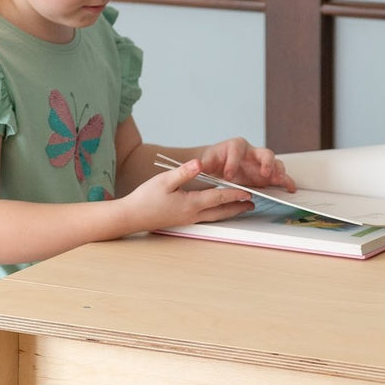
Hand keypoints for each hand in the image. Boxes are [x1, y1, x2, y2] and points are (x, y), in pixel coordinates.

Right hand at [123, 158, 254, 231]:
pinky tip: (218, 210)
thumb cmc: (145, 198)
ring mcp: (188, 220)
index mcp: (191, 203)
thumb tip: (200, 163)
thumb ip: (184, 171)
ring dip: (229, 212)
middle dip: (238, 207)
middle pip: (221, 211)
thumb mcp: (164, 181)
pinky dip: (217, 213)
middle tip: (253, 204)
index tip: (248, 192)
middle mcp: (192, 214)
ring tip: (241, 209)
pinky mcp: (182, 221)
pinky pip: (206, 217)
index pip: (218, 197)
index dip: (235, 194)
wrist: (131, 217)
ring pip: (215, 216)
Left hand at [199, 137, 295, 192]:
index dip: (233, 162)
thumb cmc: (213, 161)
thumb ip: (202, 164)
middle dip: (265, 163)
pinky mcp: (266, 174)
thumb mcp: (205, 161)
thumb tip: (197, 165)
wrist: (218, 164)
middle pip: (264, 153)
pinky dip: (286, 181)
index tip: (228, 176)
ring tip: (279, 180)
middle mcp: (252, 152)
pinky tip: (290, 189)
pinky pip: (279, 176)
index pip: (237, 151)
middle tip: (263, 174)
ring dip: (278, 172)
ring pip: (275, 163)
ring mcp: (261, 163)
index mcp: (235, 146)